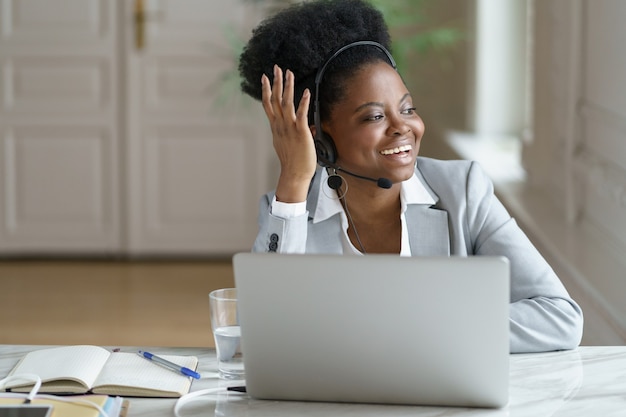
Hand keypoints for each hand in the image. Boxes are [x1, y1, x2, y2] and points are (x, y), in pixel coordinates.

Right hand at [261, 65, 316, 202]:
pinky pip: (301, 114)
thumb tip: (305, 126)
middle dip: (275, 82)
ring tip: (288, 73)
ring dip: (287, 86)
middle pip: (275, 99)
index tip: (264, 77)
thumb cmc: (293, 161)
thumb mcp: (289, 144)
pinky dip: (303, 102)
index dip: (266, 90)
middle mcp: (280, 125)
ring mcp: (289, 128)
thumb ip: (295, 132)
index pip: (268, 104)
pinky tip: (305, 92)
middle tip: (276, 68)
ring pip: (286, 102)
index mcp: (276, 127)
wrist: (295, 174)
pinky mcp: (300, 131)